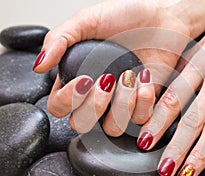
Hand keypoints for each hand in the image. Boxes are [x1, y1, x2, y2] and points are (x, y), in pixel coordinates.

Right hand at [33, 0, 204, 133]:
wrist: (163, 18)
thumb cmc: (127, 16)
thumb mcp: (88, 20)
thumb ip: (60, 39)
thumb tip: (39, 66)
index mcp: (79, 77)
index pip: (59, 107)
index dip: (67, 101)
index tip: (85, 79)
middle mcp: (98, 95)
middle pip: (82, 124)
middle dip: (94, 106)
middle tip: (107, 80)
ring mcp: (121, 102)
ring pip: (112, 128)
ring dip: (121, 104)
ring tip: (130, 76)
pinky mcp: (144, 105)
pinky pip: (139, 120)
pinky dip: (143, 101)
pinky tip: (145, 78)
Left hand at [137, 0, 204, 175]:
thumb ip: (188, 66)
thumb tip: (169, 86)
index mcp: (201, 63)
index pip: (174, 97)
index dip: (158, 121)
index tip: (147, 140)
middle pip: (193, 117)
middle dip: (175, 147)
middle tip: (164, 167)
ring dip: (201, 153)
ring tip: (188, 172)